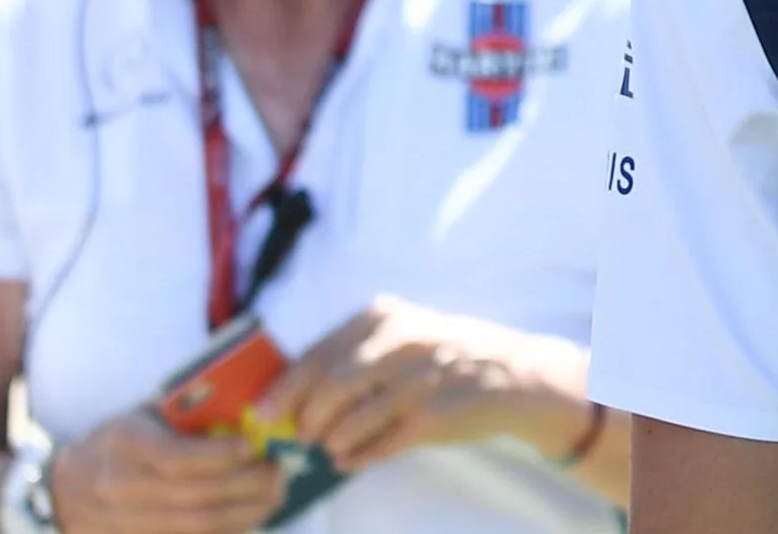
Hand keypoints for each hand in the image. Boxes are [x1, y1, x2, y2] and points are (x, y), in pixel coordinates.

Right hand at [49, 408, 282, 533]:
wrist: (63, 489)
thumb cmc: (118, 442)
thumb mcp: (143, 416)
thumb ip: (188, 416)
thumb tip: (253, 417)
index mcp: (123, 445)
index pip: (176, 458)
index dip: (220, 456)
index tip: (254, 446)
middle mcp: (117, 488)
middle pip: (194, 498)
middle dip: (247, 487)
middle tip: (280, 475)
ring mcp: (119, 524)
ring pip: (194, 528)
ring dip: (245, 515)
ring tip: (274, 498)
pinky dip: (225, 533)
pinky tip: (248, 520)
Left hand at [253, 297, 586, 473]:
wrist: (515, 373)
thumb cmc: (443, 354)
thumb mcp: (403, 332)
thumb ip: (353, 351)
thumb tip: (287, 389)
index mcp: (385, 317)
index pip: (317, 355)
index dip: (283, 389)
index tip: (262, 414)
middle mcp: (402, 343)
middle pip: (329, 389)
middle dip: (306, 419)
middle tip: (301, 435)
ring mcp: (420, 380)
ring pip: (350, 421)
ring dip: (331, 442)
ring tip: (331, 448)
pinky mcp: (435, 416)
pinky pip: (380, 444)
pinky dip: (357, 457)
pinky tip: (351, 461)